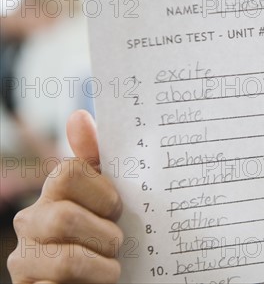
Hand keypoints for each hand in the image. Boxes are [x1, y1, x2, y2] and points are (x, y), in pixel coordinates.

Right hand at [8, 110, 123, 283]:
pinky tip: (94, 283)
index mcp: (52, 193)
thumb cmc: (104, 233)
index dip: (102, 191)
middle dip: (105, 235)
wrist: (94, 278)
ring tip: (110, 268)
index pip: (68, 172)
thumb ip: (96, 158)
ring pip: (66, 260)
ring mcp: (24, 259)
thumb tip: (79, 117)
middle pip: (66, 218)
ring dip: (102, 267)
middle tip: (117, 243)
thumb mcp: (107, 195)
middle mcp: (30, 222)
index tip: (117, 208)